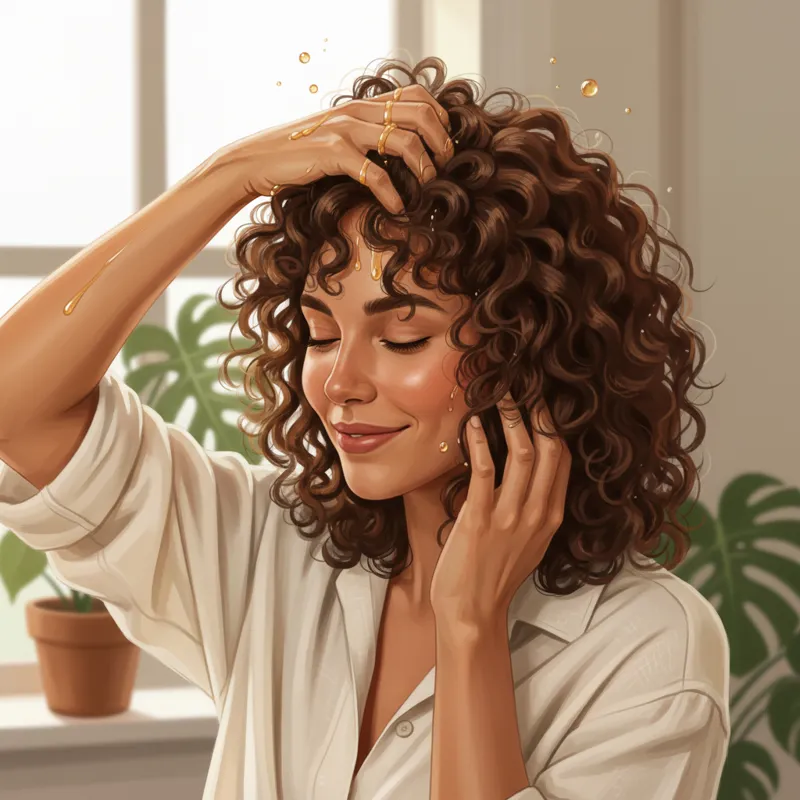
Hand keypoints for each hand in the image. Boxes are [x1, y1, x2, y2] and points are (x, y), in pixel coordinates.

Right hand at [211, 84, 453, 213]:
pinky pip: (375, 174)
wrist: (260, 160)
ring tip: (427, 189)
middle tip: (444, 169)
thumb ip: (366, 135)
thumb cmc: (301, 154)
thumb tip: (400, 151)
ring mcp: (346, 130)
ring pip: (404, 141)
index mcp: (364, 105)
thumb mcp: (338, 136)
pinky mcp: (333, 154)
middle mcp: (359, 111)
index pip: (417, 95)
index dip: (440, 118)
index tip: (445, 145)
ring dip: (424, 168)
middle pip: (421, 115)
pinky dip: (392, 194)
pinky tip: (396, 208)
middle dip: (441, 143)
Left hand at [429, 393, 571, 628]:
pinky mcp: (481, 520)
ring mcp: (511, 517)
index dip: (555, 428)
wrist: (472, 612)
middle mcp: (537, 514)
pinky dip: (481, 443)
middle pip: (551, 451)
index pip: (563, 461)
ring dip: (513, 420)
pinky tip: (473, 424)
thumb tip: (526, 475)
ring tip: (503, 397)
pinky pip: (486, 472)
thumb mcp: (528, 542)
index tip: (544, 403)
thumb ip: (533, 510)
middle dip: (541, 415)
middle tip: (527, 388)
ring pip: (524, 455)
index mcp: (551, 517)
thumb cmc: (494, 576)